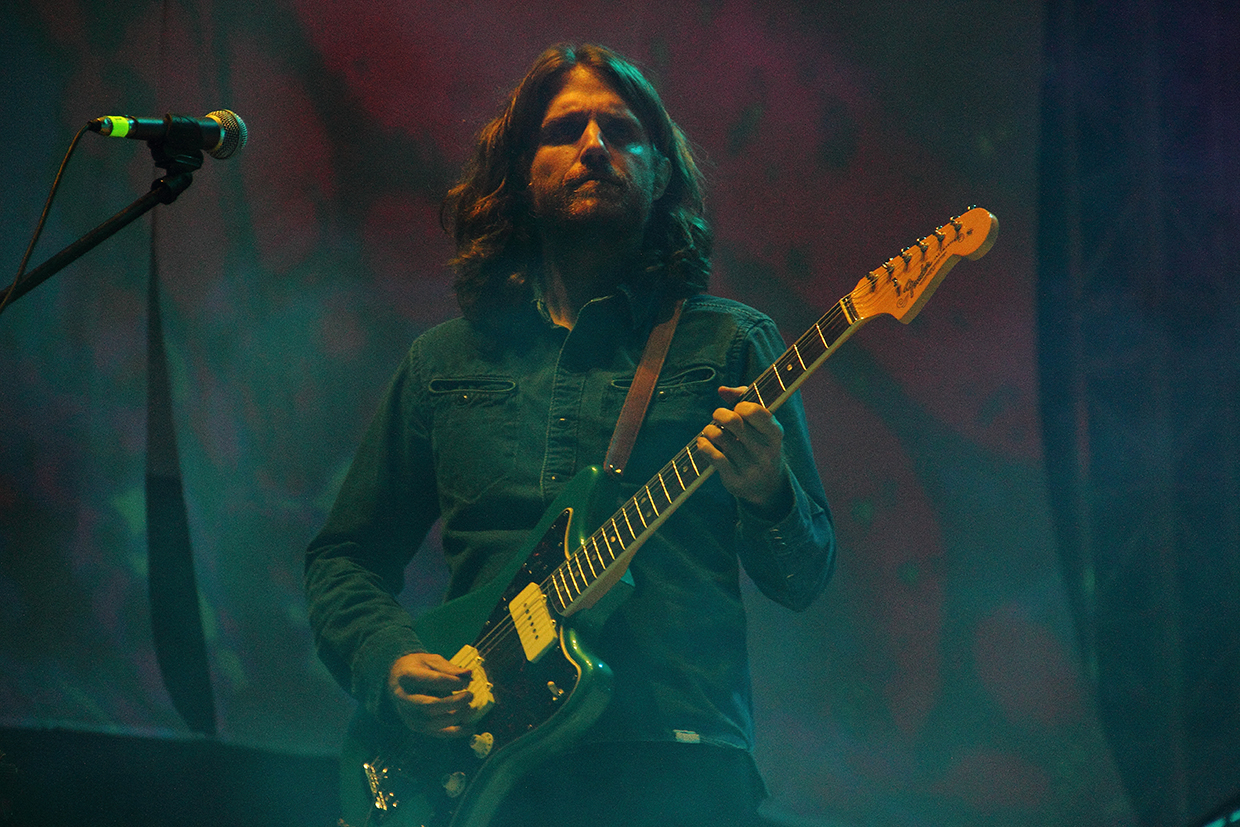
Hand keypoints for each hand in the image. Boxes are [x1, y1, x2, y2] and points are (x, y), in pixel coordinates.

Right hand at [387, 652, 474, 738]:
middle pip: (429, 705)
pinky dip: (455, 732)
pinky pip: (435, 733)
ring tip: (470, 708)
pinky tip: (470, 727)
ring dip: (455, 717)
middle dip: (453, 702)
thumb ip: (449, 668)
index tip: (466, 681)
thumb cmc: (417, 668)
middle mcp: (403, 698)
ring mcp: (408, 714)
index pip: (431, 680)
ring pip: (431, 722)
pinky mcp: (415, 725)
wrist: (397, 679)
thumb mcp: (431, 661)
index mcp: (407, 676)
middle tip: (469, 695)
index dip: (452, 682)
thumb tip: (468, 674)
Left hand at [697, 385, 792, 517]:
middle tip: (718, 416)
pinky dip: (704, 446)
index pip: (754, 411)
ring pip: (720, 437)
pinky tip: (702, 442)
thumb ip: (744, 399)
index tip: (737, 408)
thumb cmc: (759, 444)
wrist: (768, 486)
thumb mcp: (761, 424)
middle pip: (733, 421)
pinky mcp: (736, 480)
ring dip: (709, 429)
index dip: (740, 405)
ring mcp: (751, 468)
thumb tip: (722, 390)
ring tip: (710, 430)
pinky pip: (714, 457)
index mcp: (775, 434)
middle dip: (720, 413)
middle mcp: (765, 452)